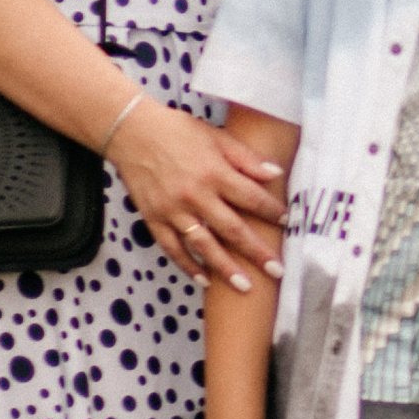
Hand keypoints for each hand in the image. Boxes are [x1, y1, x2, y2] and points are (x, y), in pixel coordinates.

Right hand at [108, 102, 286, 285]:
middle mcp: (195, 195)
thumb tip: (276, 174)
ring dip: (225, 268)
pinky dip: (188, 265)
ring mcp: (173, 210)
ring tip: (245, 287)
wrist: (131, 131)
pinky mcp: (153, 218)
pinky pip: (172, 248)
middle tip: (277, 271)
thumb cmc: (177, 131)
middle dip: (256, 252)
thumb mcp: (216, 136)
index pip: (251, 198)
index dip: (271, 211)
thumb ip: (246, 158)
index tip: (287, 223)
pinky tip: (203, 280)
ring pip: (203, 245)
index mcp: (214, 172)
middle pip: (232, 229)